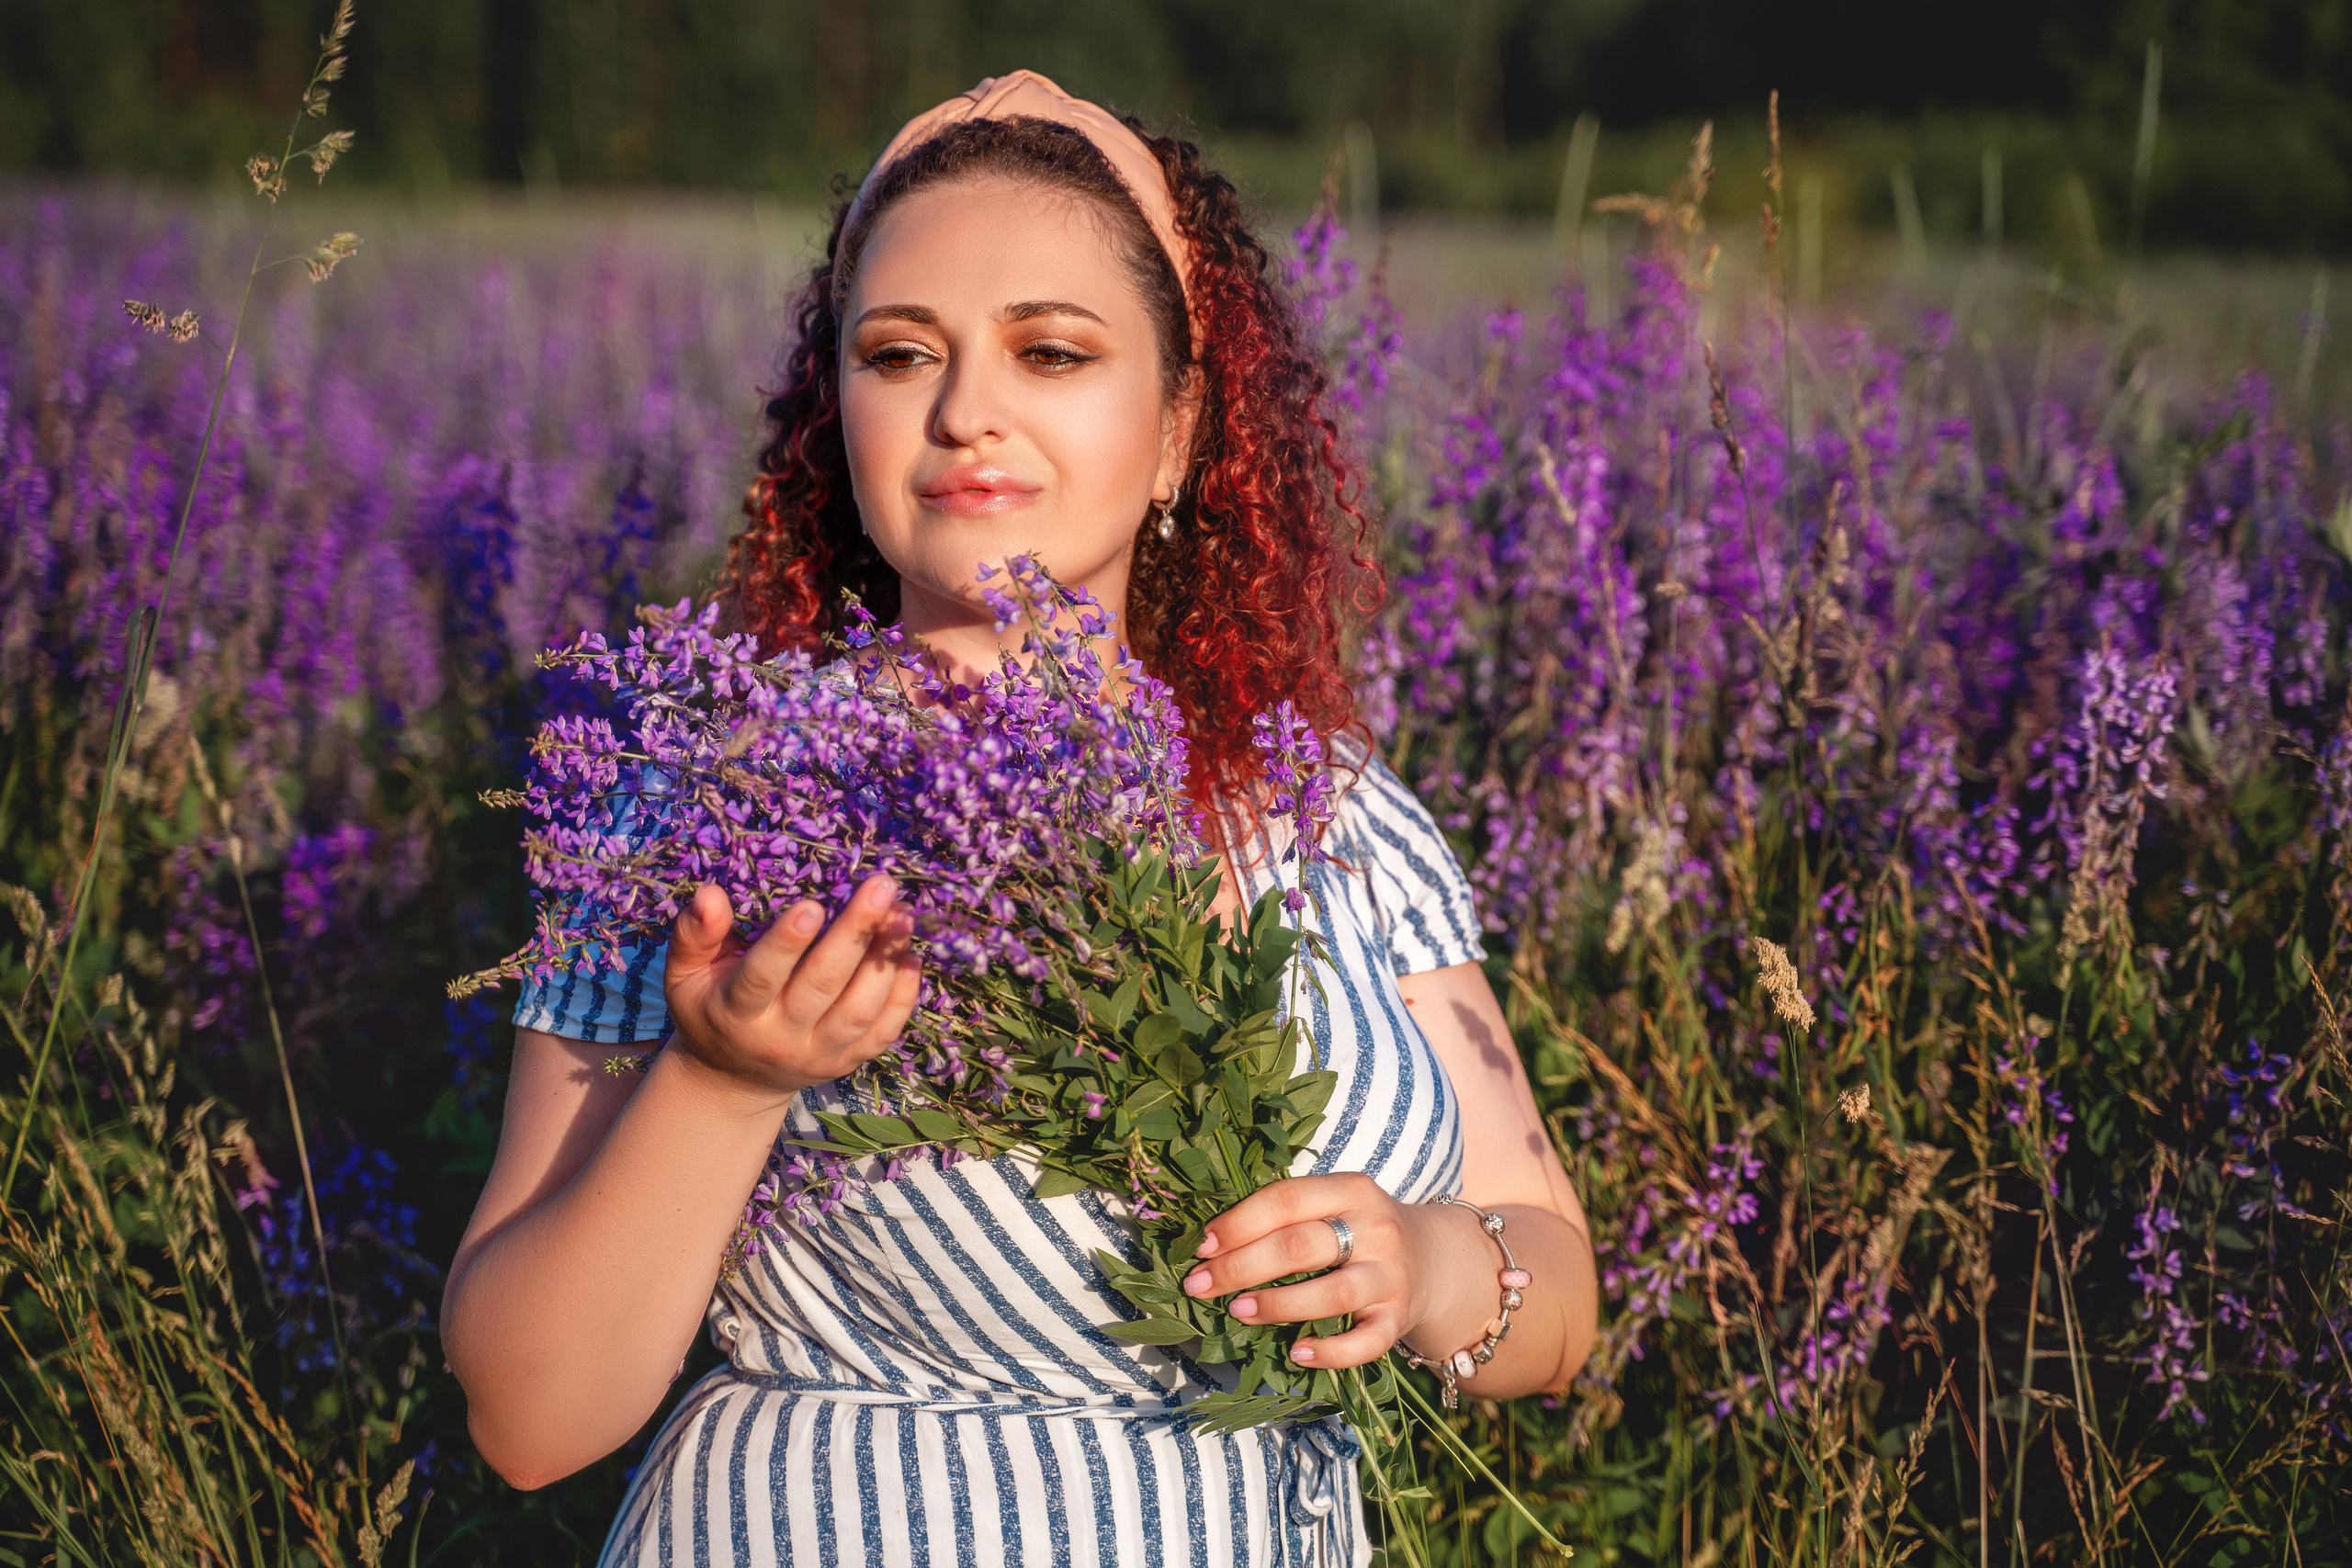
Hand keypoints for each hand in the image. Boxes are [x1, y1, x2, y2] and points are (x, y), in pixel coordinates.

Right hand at [662, 876, 921, 1107]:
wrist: (733, 1078)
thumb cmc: (710, 1007)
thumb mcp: (684, 975)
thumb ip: (694, 935)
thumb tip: (711, 893)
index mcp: (735, 1013)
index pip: (761, 978)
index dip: (786, 944)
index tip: (812, 904)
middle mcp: (780, 1037)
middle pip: (823, 986)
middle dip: (854, 934)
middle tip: (880, 887)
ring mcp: (819, 1054)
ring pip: (860, 1009)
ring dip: (885, 961)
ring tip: (903, 914)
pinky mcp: (848, 1060)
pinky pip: (883, 1031)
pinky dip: (903, 995)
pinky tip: (911, 954)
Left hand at [1179, 1173, 1440, 1370]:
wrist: (1432, 1259)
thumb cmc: (1357, 1232)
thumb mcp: (1331, 1206)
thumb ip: (1284, 1218)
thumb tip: (1209, 1246)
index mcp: (1351, 1190)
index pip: (1285, 1200)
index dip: (1237, 1224)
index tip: (1201, 1247)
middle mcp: (1375, 1228)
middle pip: (1300, 1246)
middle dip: (1241, 1267)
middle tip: (1199, 1285)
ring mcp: (1390, 1275)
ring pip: (1330, 1294)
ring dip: (1277, 1303)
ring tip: (1237, 1310)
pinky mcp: (1399, 1318)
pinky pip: (1365, 1343)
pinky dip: (1330, 1352)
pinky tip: (1297, 1352)